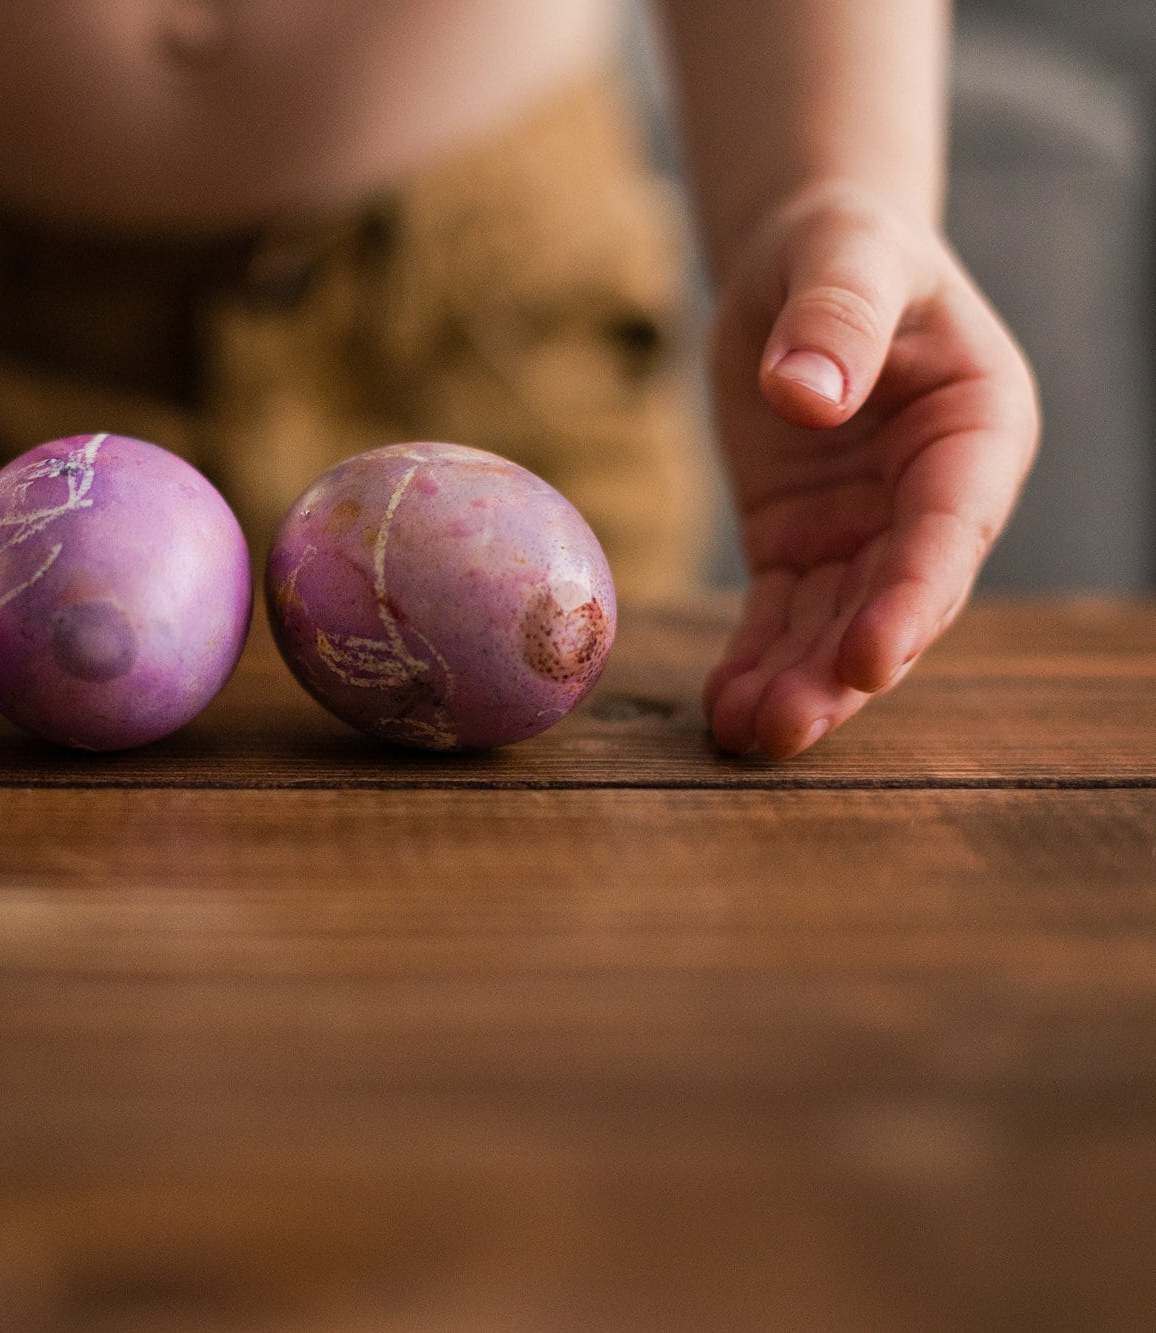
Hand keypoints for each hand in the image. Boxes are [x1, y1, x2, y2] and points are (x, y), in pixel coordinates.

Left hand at [701, 183, 1038, 758]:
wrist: (799, 259)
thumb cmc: (839, 246)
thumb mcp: (841, 255)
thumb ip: (835, 319)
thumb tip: (804, 396)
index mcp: (977, 427)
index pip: (949, 529)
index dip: (913, 599)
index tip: (869, 658)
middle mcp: (935, 495)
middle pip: (896, 599)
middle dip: (844, 669)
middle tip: (785, 727)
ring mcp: (869, 529)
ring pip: (839, 624)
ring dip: (798, 684)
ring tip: (743, 734)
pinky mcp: (803, 544)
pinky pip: (784, 616)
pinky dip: (756, 661)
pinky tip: (721, 709)